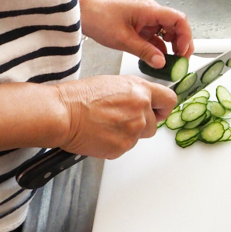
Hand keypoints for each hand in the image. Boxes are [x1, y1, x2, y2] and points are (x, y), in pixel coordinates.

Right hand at [56, 75, 176, 158]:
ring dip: (127, 134)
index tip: (159, 112)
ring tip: (106, 125)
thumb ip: (135, 93)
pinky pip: (124, 148)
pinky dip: (114, 144)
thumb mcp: (115, 83)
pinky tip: (100, 134)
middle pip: (153, 124)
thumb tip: (144, 101)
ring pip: (138, 137)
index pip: (169, 100)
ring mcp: (132, 130)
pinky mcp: (121, 147)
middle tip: (120, 120)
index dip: (163, 108)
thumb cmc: (80, 96)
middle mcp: (141, 110)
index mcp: (141, 91)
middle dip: (140, 124)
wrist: (62, 113)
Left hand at [79, 0, 193, 68]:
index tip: (183, 52)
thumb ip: (144, 52)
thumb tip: (161, 62)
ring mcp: (147, 18)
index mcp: (150, 10)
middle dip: (182, 43)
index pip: (179, 19)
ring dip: (172, 46)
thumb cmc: (99, 18)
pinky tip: (158, 58)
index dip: (185, 36)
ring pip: (168, 31)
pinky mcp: (141, 25)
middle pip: (177, 26)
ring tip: (171, 61)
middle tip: (181, 60)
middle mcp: (151, 12)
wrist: (83, 13)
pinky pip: (156, 36)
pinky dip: (160, 47)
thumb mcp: (123, 39)